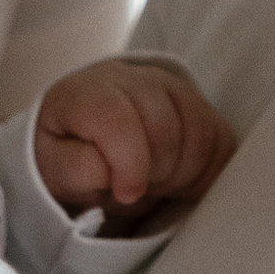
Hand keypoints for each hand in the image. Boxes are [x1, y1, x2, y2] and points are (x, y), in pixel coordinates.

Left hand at [34, 57, 235, 235]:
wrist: (86, 135)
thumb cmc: (69, 154)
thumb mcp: (53, 168)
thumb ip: (74, 170)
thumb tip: (107, 173)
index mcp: (88, 92)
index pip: (119, 120)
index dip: (129, 164)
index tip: (125, 194)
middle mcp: (133, 78)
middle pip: (165, 130)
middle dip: (155, 174)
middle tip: (138, 191)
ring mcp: (171, 86)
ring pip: (200, 133)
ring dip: (182, 173)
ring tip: (156, 184)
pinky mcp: (198, 103)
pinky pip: (220, 139)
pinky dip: (207, 170)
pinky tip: (181, 180)